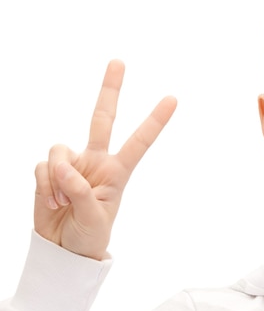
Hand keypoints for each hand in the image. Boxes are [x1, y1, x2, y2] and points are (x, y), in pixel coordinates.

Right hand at [33, 60, 176, 259]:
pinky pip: (42, 165)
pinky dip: (45, 184)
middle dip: (110, 90)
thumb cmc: (89, 235)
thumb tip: (63, 164)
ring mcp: (71, 163)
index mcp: (117, 171)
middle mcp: (95, 161)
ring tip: (63, 201)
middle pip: (102, 118)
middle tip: (119, 61)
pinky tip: (51, 201)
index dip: (155, 121)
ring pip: (59, 148)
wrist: (64, 249)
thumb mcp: (94, 218)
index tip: (173, 99)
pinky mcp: (49, 170)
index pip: (139, 142)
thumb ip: (80, 190)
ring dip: (57, 177)